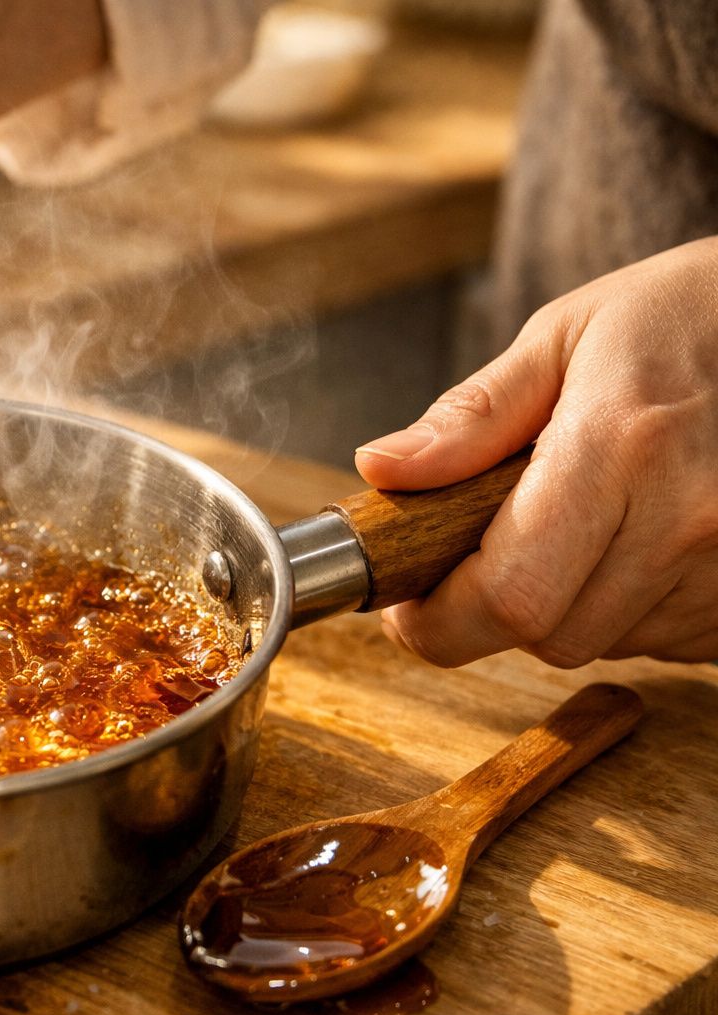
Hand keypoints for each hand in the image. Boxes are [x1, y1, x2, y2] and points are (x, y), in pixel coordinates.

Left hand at [354, 237, 717, 666]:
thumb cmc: (677, 318)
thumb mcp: (561, 339)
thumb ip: (470, 418)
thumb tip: (381, 469)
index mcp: (620, 447)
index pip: (510, 595)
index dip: (440, 621)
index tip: (406, 604)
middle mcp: (687, 518)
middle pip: (551, 634)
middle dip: (495, 607)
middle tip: (485, 549)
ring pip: (607, 643)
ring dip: (566, 605)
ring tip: (582, 523)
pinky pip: (666, 640)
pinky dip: (632, 608)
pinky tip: (637, 540)